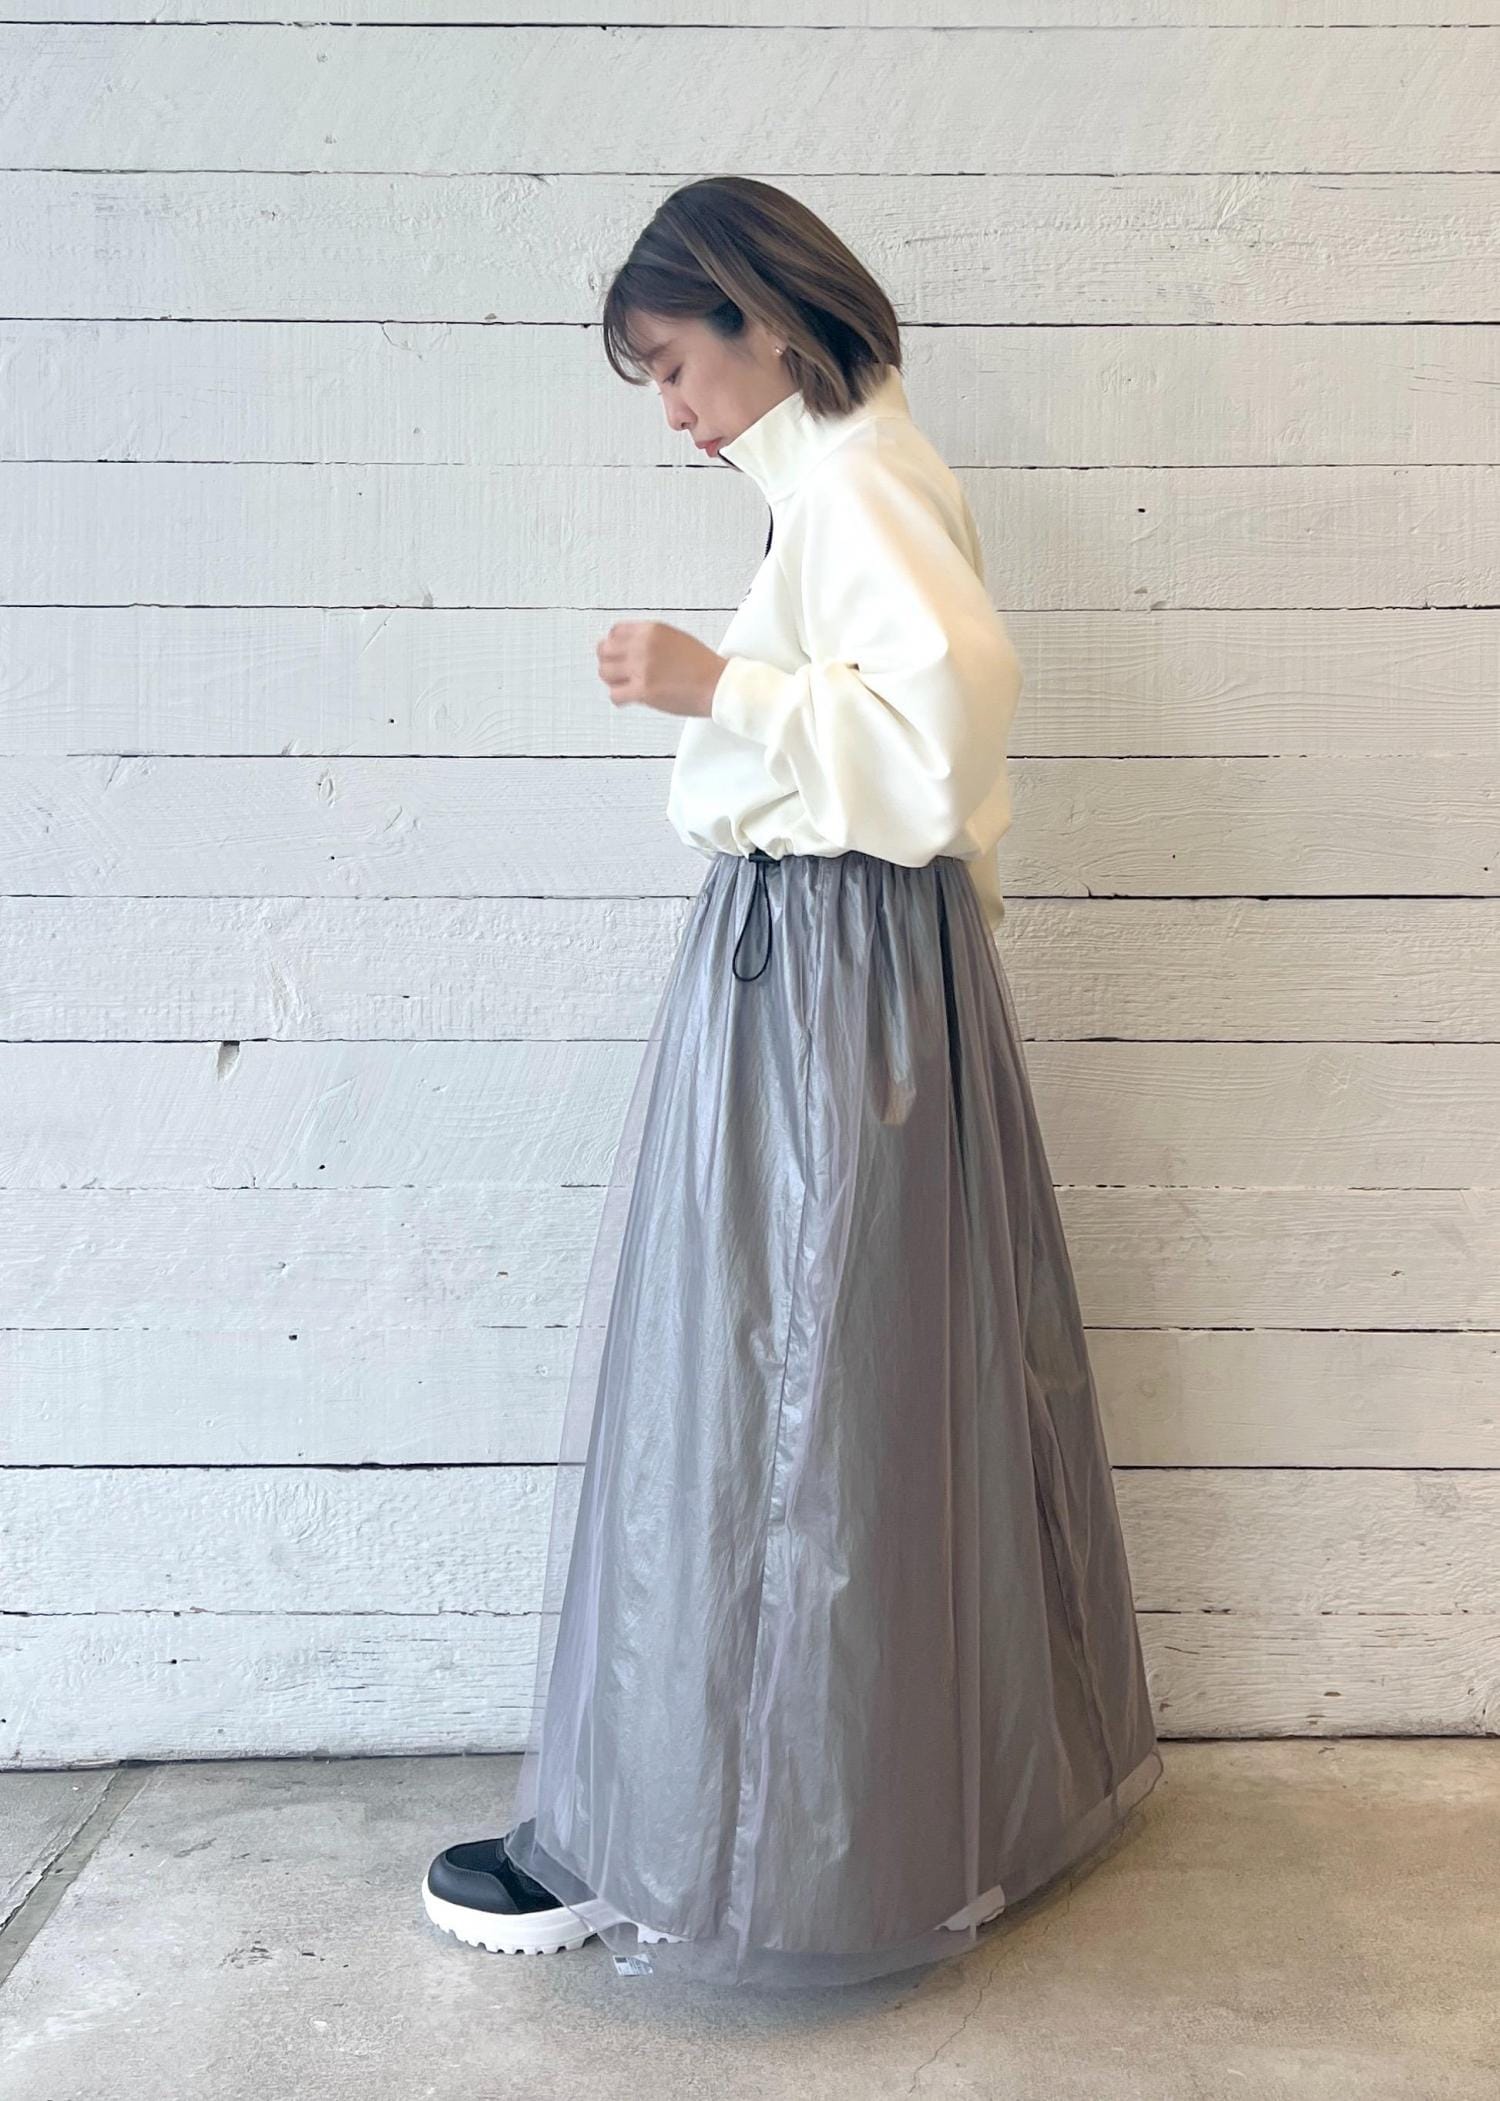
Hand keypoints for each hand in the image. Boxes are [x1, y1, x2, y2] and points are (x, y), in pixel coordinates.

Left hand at [596, 620, 726, 717]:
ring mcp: (642, 668)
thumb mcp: (675, 639)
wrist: (717, 684)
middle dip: (608, 661)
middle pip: (604, 651)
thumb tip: (630, 648)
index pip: (615, 632)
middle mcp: (644, 646)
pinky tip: (628, 698)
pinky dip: (619, 698)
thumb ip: (651, 640)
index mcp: (651, 630)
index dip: (612, 644)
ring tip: (623, 685)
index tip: (615, 653)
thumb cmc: (702, 666)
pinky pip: (615, 694)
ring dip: (612, 680)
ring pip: (605, 672)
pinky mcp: (643, 690)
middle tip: (615, 671)